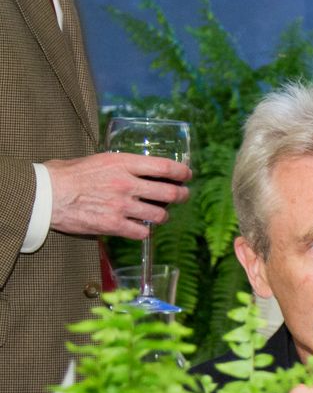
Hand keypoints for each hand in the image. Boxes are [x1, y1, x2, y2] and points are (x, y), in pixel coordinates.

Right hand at [44, 152, 191, 239]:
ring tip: (158, 214)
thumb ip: (118, 165)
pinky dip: (144, 231)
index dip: (182, 172)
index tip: (187, 175)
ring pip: (160, 215)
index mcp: (123, 163)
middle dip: (181, 195)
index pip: (165, 167)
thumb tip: (134, 168)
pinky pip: (142, 232)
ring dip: (162, 216)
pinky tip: (139, 227)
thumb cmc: (66, 175)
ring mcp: (122, 206)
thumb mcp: (96, 160)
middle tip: (182, 196)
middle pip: (170, 193)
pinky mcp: (114, 225)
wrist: (45, 195)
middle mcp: (127, 184)